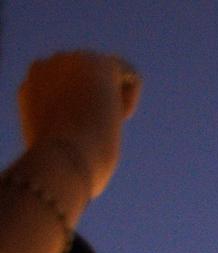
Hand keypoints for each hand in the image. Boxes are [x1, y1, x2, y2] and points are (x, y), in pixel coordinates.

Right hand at [18, 51, 140, 197]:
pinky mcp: (97, 62)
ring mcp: (68, 62)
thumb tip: (88, 164)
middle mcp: (44, 69)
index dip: (79, 108)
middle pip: (83, 75)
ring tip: (110, 124)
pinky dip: (131, 96)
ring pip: (106, 72)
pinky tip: (120, 117)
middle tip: (99, 130)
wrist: (61, 159)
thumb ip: (67, 141)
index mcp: (31, 89)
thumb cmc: (60, 169)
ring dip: (114, 98)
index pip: (62, 86)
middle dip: (96, 100)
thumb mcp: (57, 155)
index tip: (82, 132)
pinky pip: (127, 73)